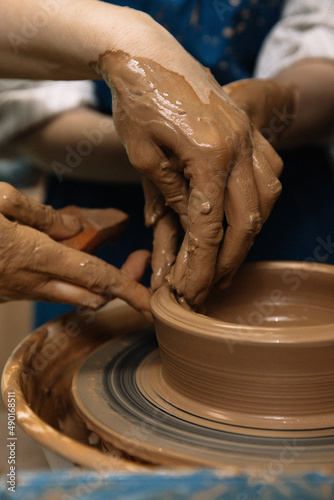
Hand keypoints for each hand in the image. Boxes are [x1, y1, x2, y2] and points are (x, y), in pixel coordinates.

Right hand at [0, 183, 151, 320]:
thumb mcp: (1, 201)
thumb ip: (42, 214)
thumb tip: (73, 225)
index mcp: (39, 255)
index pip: (97, 277)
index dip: (130, 290)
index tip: (151, 302)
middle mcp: (35, 281)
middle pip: (93, 296)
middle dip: (123, 286)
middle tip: (138, 260)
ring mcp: (22, 291)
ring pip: (73, 296)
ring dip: (96, 282)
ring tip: (100, 251)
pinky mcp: (11, 292)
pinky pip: (51, 292)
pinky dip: (70, 279)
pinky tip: (64, 255)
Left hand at [96, 52, 285, 306]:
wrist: (156, 54)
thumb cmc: (140, 99)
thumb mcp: (141, 152)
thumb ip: (166, 195)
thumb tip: (173, 228)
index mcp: (207, 156)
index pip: (208, 227)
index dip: (199, 266)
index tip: (188, 293)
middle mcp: (238, 151)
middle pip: (244, 223)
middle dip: (228, 263)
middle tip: (211, 288)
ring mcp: (250, 141)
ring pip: (264, 204)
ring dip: (247, 239)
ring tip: (227, 265)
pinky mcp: (253, 135)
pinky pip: (270, 180)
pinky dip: (259, 208)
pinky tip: (244, 225)